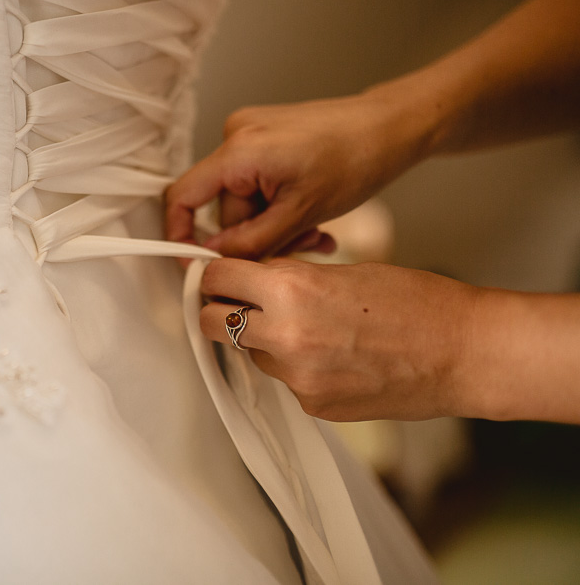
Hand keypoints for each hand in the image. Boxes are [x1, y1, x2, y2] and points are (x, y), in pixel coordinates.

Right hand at [166, 93, 424, 258]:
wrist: (391, 127)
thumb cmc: (357, 158)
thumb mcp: (301, 214)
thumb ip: (250, 242)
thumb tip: (213, 259)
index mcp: (239, 151)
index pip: (182, 196)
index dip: (181, 234)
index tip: (196, 263)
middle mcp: (236, 135)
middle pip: (223, 206)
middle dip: (254, 236)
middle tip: (295, 251)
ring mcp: (250, 133)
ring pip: (244, 201)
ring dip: (272, 225)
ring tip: (314, 233)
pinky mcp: (265, 136)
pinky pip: (256, 183)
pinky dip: (277, 205)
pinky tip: (308, 216)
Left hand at [199, 258, 479, 420]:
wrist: (465, 353)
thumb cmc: (417, 303)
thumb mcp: (344, 271)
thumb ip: (290, 276)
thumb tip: (253, 278)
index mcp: (291, 289)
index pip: (216, 280)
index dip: (214, 275)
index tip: (218, 275)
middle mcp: (285, 335)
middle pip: (213, 323)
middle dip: (221, 310)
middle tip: (243, 302)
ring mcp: (297, 377)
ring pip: (252, 353)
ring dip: (266, 340)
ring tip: (316, 330)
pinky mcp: (313, 405)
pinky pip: (286, 381)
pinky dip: (298, 367)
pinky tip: (337, 356)